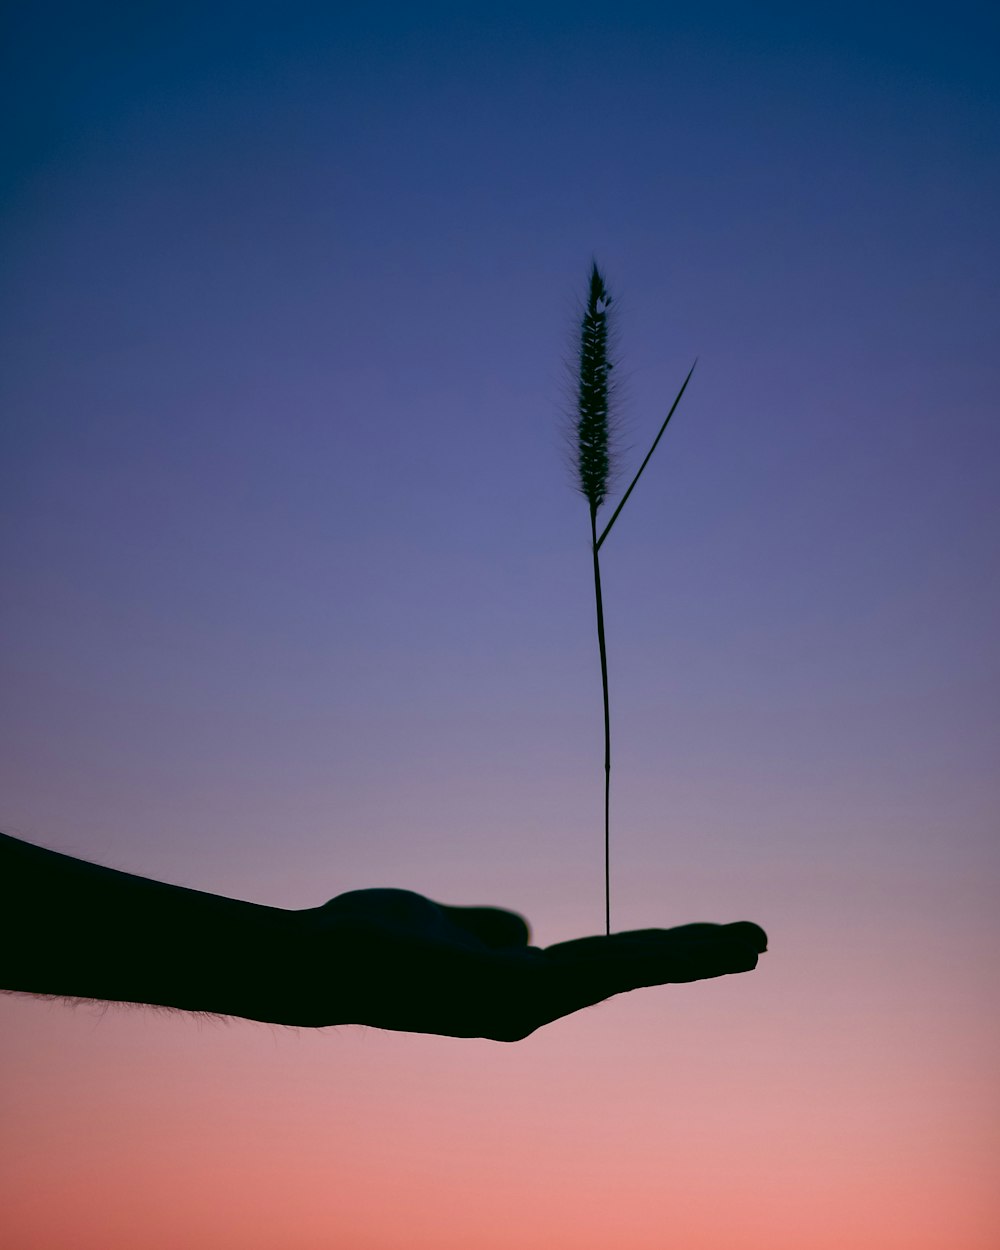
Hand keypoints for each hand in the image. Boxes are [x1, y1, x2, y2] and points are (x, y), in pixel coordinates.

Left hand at [283, 889, 766, 1040]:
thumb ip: (481, 927)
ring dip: (691, 954)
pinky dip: (653, 954)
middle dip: (694, 957)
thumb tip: (522, 928)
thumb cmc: (367, 944)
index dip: (656, 953)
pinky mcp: (514, 995)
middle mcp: (527, 1005)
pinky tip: (696, 946)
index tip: (704, 942)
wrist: (320, 964)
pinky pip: (598, 966)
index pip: (602, 965)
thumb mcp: (438, 924)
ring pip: (625, 969)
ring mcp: (523, 1005)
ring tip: (749, 941)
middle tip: (757, 942)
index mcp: (513, 987)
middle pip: (627, 971)